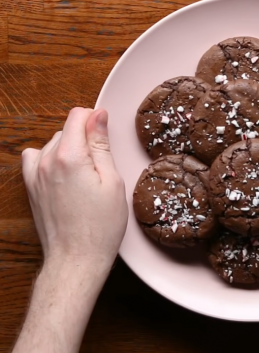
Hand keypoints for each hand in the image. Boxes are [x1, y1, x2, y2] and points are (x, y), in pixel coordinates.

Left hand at [21, 107, 127, 267]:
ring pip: (52, 142)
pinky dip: (50, 158)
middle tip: (101, 164)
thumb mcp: (112, 182)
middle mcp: (46, 161)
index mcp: (70, 156)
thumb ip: (102, 145)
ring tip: (85, 173)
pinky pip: (36, 158)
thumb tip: (98, 116)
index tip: (105, 135)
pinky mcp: (30, 187)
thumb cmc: (100, 226)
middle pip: (66, 129)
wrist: (76, 258)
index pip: (78, 116)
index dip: (95, 120)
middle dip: (85, 138)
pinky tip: (64, 173)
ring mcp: (34, 175)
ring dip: (69, 148)